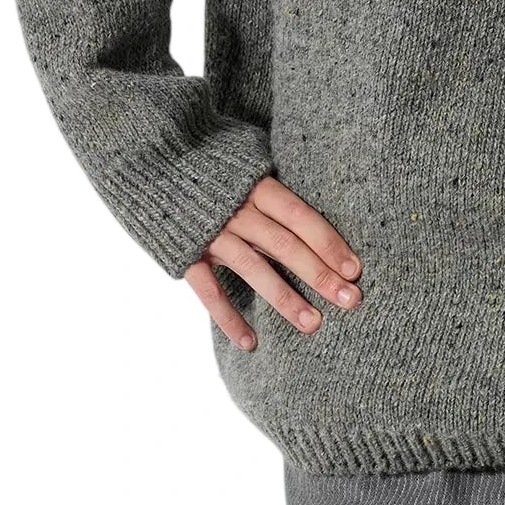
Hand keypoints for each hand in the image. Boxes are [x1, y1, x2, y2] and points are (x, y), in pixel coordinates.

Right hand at [184, 177, 363, 349]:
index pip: (300, 216)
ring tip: (313, 324)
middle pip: (285, 245)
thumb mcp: (247, 161)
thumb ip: (275, 185)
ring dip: (285, 299)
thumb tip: (321, 199)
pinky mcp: (185, 253)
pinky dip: (229, 318)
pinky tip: (251, 343)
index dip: (328, 242)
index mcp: (256, 185)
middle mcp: (235, 209)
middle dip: (320, 275)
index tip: (354, 270)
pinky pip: (209, 291)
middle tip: (351, 301)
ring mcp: (209, 233)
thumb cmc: (211, 164)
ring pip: (253, 269)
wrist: (150, 161)